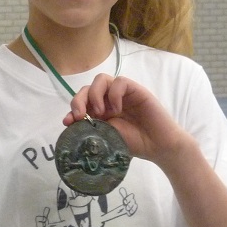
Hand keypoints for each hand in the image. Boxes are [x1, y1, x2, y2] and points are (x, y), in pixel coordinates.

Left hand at [63, 74, 186, 169]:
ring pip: (100, 80)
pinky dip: (114, 94)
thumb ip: (91, 128)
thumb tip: (69, 123)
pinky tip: (117, 109)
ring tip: (101, 113)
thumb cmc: (134, 143)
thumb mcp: (107, 137)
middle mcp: (108, 99)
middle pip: (87, 88)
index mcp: (100, 110)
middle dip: (78, 100)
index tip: (68, 122)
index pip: (81, 100)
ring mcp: (121, 93)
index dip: (73, 108)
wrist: (158, 146)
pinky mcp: (135, 89)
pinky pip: (119, 82)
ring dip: (95, 95)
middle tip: (80, 116)